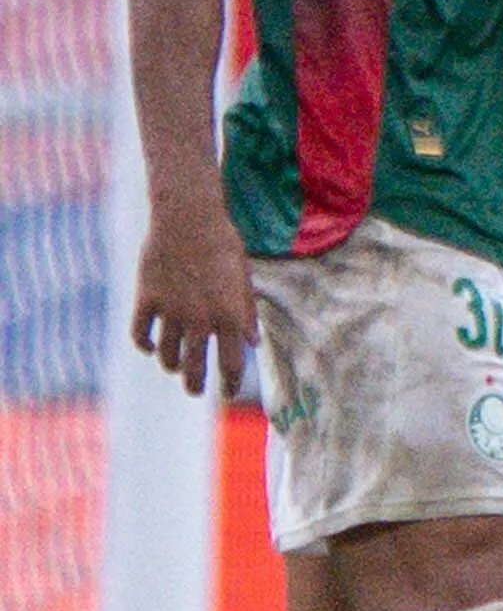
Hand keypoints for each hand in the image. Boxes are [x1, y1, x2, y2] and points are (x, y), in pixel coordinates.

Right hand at [132, 184, 256, 396]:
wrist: (188, 219)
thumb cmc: (223, 245)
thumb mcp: (244, 278)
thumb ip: (246, 312)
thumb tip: (252, 343)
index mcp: (229, 315)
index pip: (231, 363)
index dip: (229, 382)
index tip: (227, 391)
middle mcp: (200, 318)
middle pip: (194, 368)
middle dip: (195, 384)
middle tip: (195, 390)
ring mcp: (170, 311)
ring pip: (166, 355)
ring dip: (171, 364)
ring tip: (175, 366)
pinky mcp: (146, 299)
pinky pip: (141, 334)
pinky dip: (145, 345)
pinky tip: (151, 347)